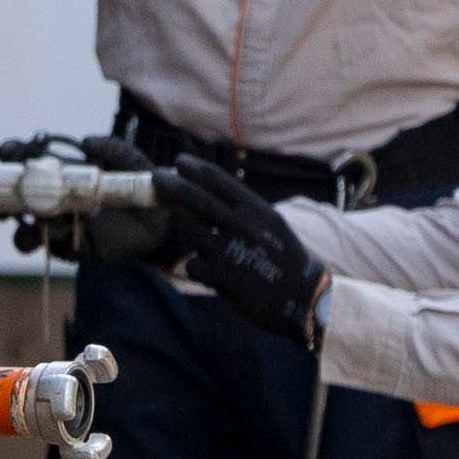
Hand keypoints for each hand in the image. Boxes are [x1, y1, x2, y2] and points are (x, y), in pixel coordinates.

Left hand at [156, 156, 326, 344]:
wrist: (301, 297)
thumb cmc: (283, 258)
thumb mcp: (271, 224)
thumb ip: (243, 209)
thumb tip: (210, 192)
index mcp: (256, 210)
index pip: (219, 180)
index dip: (196, 168)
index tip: (180, 161)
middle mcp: (241, 226)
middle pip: (197, 199)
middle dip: (173, 185)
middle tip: (157, 176)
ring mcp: (228, 251)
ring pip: (190, 230)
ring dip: (188, 230)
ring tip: (195, 234)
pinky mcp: (219, 278)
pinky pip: (192, 264)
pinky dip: (196, 266)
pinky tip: (209, 271)